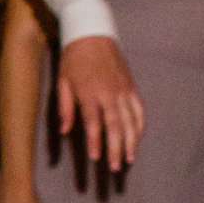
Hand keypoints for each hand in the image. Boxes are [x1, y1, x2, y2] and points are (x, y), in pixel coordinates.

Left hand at [56, 34, 144, 171]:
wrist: (92, 34)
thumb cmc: (73, 59)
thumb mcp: (62, 81)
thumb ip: (65, 107)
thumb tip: (65, 131)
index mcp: (89, 93)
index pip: (94, 123)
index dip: (96, 142)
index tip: (96, 159)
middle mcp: (109, 94)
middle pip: (116, 126)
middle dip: (116, 148)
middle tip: (116, 168)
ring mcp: (123, 90)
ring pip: (131, 121)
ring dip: (131, 142)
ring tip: (130, 159)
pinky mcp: (131, 87)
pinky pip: (139, 110)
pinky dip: (140, 125)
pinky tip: (138, 138)